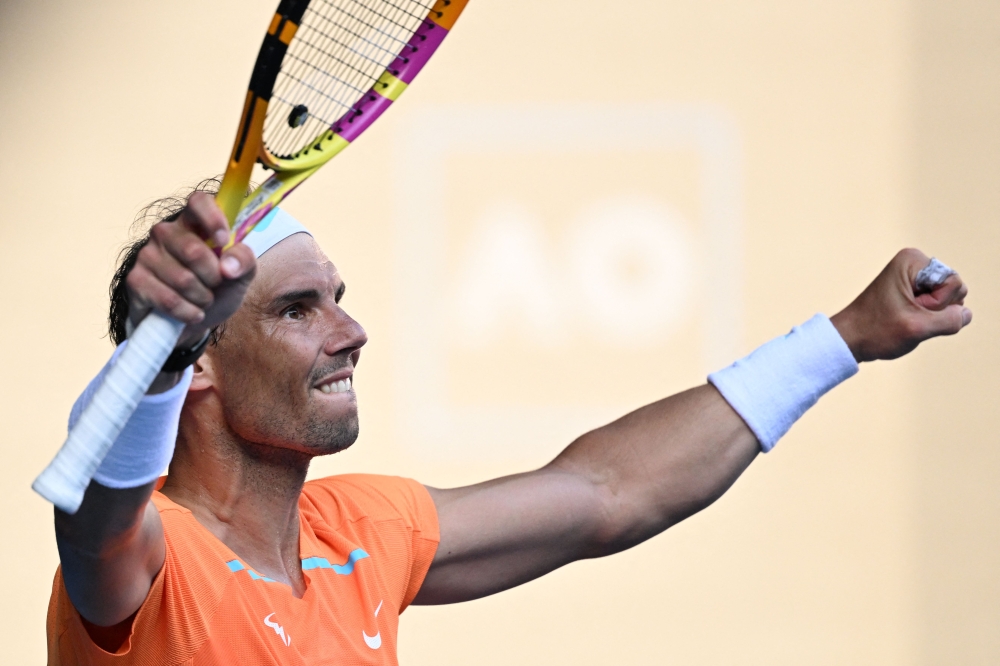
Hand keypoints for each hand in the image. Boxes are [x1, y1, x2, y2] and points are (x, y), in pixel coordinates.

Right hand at [125, 192, 255, 347]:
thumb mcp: (241, 274)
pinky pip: (168, 299)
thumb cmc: (218, 289)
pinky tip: (192, 313)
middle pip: (194, 251)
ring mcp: (148, 254)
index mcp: (194, 221)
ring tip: (203, 299)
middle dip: (214, 277)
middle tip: (216, 284)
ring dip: (202, 298)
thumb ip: (244, 261)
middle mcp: (166, 231)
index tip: (224, 241)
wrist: (193, 322)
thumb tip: (229, 265)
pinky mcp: (136, 279)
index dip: (213, 218)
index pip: (199, 201)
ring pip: (183, 279)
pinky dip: (188, 312)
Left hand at [830, 248, 970, 362]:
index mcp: (913, 261)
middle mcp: (915, 263)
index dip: (937, 304)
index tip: (909, 308)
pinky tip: (906, 319)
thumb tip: (966, 314)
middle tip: (906, 315)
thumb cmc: (876, 331)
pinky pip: (939, 307)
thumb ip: (950, 320)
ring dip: (932, 316)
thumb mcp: (917, 328)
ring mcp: (915, 277)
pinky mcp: (914, 290)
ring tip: (904, 317)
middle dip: (936, 309)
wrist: (850, 339)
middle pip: (955, 290)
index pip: (956, 284)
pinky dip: (927, 318)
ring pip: (949, 301)